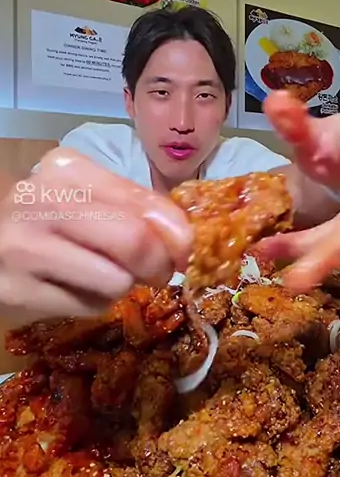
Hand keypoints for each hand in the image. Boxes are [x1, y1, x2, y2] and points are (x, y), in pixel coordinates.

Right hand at [0, 147, 192, 322]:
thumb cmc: (50, 218)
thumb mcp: (90, 196)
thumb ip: (138, 208)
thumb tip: (184, 242)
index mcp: (67, 170)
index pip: (145, 205)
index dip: (177, 235)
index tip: (182, 251)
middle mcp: (41, 201)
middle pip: (134, 242)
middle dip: (158, 265)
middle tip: (156, 273)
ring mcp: (25, 247)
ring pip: (116, 281)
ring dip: (122, 286)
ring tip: (100, 275)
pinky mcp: (18, 291)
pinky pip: (88, 307)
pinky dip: (93, 303)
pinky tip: (73, 287)